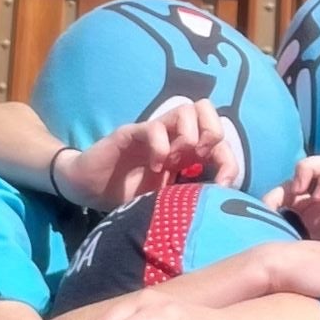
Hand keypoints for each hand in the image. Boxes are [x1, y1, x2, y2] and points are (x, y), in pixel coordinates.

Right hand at [54, 99, 239, 211]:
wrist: (90, 189)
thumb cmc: (129, 195)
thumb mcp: (166, 201)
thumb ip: (190, 198)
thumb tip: (220, 210)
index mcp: (186, 152)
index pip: (220, 141)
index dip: (229, 161)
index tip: (223, 187)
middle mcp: (173, 136)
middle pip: (207, 109)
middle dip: (213, 133)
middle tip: (202, 159)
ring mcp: (153, 132)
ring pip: (185, 109)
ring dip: (188, 136)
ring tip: (177, 162)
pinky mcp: (130, 133)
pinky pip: (153, 127)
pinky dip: (160, 146)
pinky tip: (155, 167)